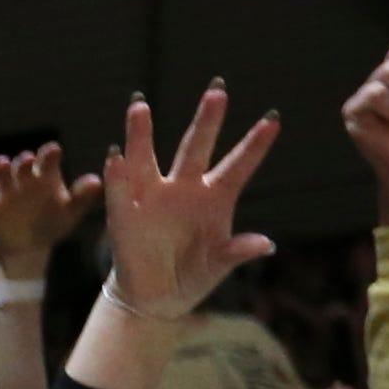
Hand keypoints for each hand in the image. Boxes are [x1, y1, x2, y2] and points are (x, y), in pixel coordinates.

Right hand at [0, 143, 101, 278]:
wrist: (28, 248)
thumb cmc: (52, 224)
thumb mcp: (71, 212)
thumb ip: (82, 196)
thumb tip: (96, 181)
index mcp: (46, 176)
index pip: (48, 158)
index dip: (49, 153)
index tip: (54, 151)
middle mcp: (25, 179)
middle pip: (23, 163)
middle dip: (25, 161)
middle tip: (29, 160)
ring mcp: (7, 191)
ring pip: (2, 174)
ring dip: (2, 168)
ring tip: (3, 163)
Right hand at [99, 83, 281, 320]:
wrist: (155, 298)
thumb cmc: (193, 276)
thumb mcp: (218, 267)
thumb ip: (237, 252)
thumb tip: (266, 245)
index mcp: (216, 198)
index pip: (239, 166)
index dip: (255, 145)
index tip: (274, 120)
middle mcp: (185, 189)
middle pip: (196, 148)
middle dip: (206, 120)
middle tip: (217, 90)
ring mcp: (152, 197)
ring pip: (147, 158)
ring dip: (142, 134)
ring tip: (140, 105)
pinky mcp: (124, 214)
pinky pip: (119, 190)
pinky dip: (116, 174)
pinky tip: (114, 155)